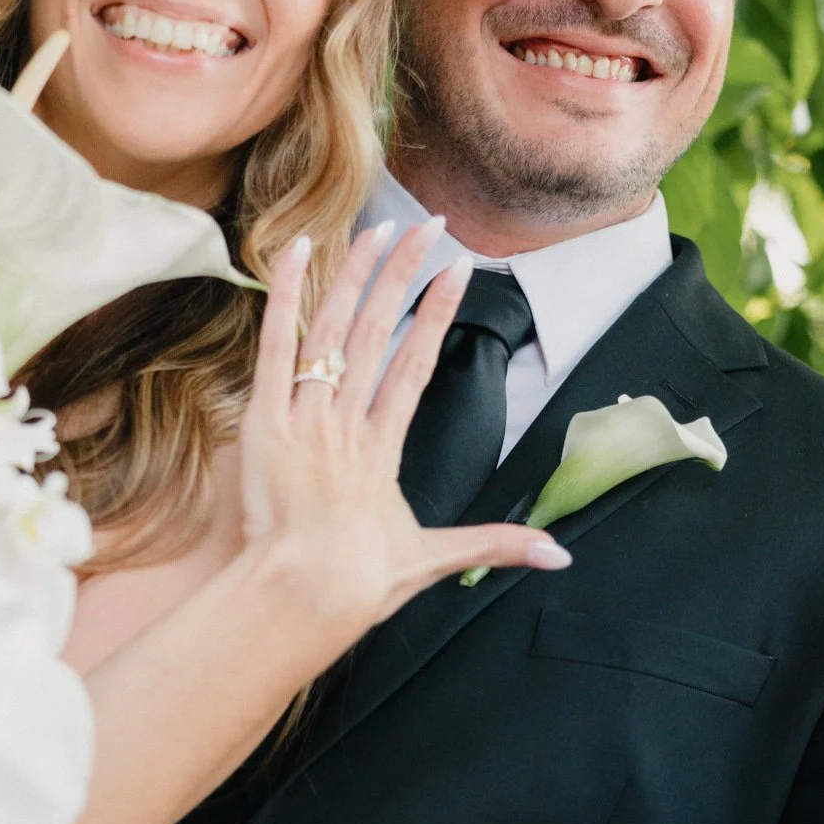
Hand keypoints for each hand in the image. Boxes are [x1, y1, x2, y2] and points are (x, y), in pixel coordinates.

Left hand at [239, 221, 570, 647]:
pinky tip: (294, 250)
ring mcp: (306, 416)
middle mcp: (349, 421)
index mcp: (384, 447)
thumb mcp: (430, 559)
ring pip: (332, 329)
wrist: (299, 596)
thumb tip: (559, 556)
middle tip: (428, 228)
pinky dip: (285, 296)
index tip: (459, 272)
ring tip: (377, 228)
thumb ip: (492, 545)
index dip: (437, 315)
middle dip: (405, 274)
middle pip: (379, 332)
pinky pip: (276, 345)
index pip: (417, 365)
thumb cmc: (356, 583)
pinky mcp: (264, 418)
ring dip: (355, 274)